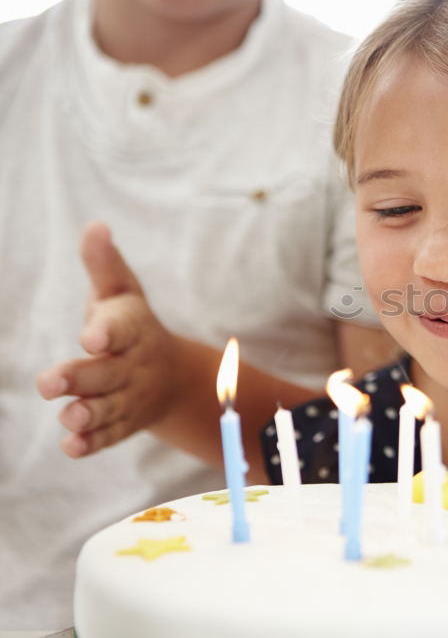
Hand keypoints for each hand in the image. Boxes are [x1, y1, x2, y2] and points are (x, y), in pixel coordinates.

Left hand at [36, 221, 181, 457]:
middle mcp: (133, 365)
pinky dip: (92, 443)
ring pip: (109, 408)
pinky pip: (109, 436)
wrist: (171, 377)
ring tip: (67, 417)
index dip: (108, 332)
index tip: (91, 336)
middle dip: (81, 378)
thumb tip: (95, 226)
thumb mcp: (121, 293)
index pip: (123, 328)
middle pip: (109, 373)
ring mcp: (129, 398)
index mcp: (133, 329)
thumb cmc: (131, 326)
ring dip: (88, 414)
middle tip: (50, 383)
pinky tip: (72, 446)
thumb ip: (104, 264)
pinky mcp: (122, 424)